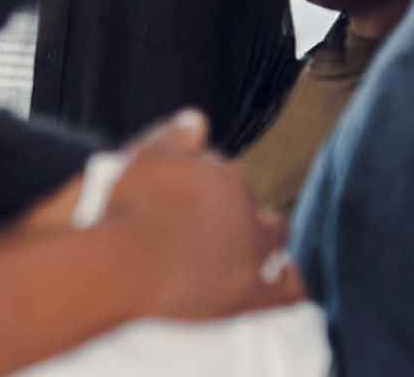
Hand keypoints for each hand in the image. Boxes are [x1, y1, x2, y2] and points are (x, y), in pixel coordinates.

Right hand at [99, 111, 304, 319]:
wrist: (125, 265)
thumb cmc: (128, 210)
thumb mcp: (144, 158)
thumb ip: (174, 135)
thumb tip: (199, 118)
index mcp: (225, 176)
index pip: (227, 174)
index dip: (210, 186)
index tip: (190, 198)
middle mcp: (247, 211)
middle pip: (252, 205)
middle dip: (240, 211)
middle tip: (211, 226)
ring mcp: (253, 253)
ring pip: (275, 238)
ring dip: (266, 239)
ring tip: (244, 250)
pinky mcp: (252, 293)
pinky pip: (287, 288)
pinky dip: (289, 283)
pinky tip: (282, 279)